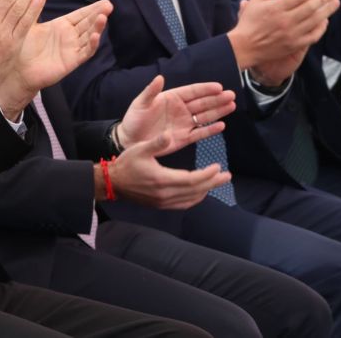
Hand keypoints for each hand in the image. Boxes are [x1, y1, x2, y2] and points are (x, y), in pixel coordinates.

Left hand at [0, 0, 111, 113]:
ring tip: (103, 17)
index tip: (105, 1)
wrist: (19, 70)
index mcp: (61, 26)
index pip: (81, 15)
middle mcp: (69, 37)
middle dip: (99, 14)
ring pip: (89, 36)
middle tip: (109, 5)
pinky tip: (95, 36)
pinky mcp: (71, 61)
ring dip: (97, 27)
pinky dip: (91, 45)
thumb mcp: (31, 23)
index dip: (92, 8)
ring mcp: (72, 49)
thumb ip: (37, 6)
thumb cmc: (24, 47)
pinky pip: (84, 53)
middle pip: (88, 24)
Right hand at [104, 133, 230, 208]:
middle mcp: (165, 194)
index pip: (192, 179)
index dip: (207, 174)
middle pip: (196, 191)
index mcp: (162, 179)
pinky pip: (183, 204)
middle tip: (227, 176)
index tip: (218, 167)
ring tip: (216, 182)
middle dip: (213, 183)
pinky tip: (200, 192)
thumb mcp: (140, 149)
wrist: (112, 183)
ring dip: (206, 190)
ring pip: (191, 199)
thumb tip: (170, 135)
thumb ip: (157, 143)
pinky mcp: (161, 205)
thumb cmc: (126, 164)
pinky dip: (195, 198)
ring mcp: (163, 201)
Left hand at [118, 75, 234, 153]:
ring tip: (231, 106)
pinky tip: (221, 125)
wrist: (129, 141)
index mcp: (171, 98)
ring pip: (204, 116)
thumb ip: (151, 91)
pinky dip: (210, 129)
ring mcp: (184, 123)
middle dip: (217, 99)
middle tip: (231, 95)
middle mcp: (180, 109)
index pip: (192, 91)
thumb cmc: (133, 120)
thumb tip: (160, 77)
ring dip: (218, 111)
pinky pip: (200, 133)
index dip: (205, 89)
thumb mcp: (140, 104)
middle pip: (202, 103)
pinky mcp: (184, 138)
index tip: (219, 87)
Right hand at [237, 0, 327, 86]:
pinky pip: (314, 35)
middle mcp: (286, 20)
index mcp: (275, 7)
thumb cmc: (249, 22)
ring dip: (328, 10)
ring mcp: (292, 34)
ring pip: (316, 20)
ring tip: (336, 2)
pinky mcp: (295, 45)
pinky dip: (322, 27)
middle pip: (312, 6)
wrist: (245, 47)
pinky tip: (325, 20)